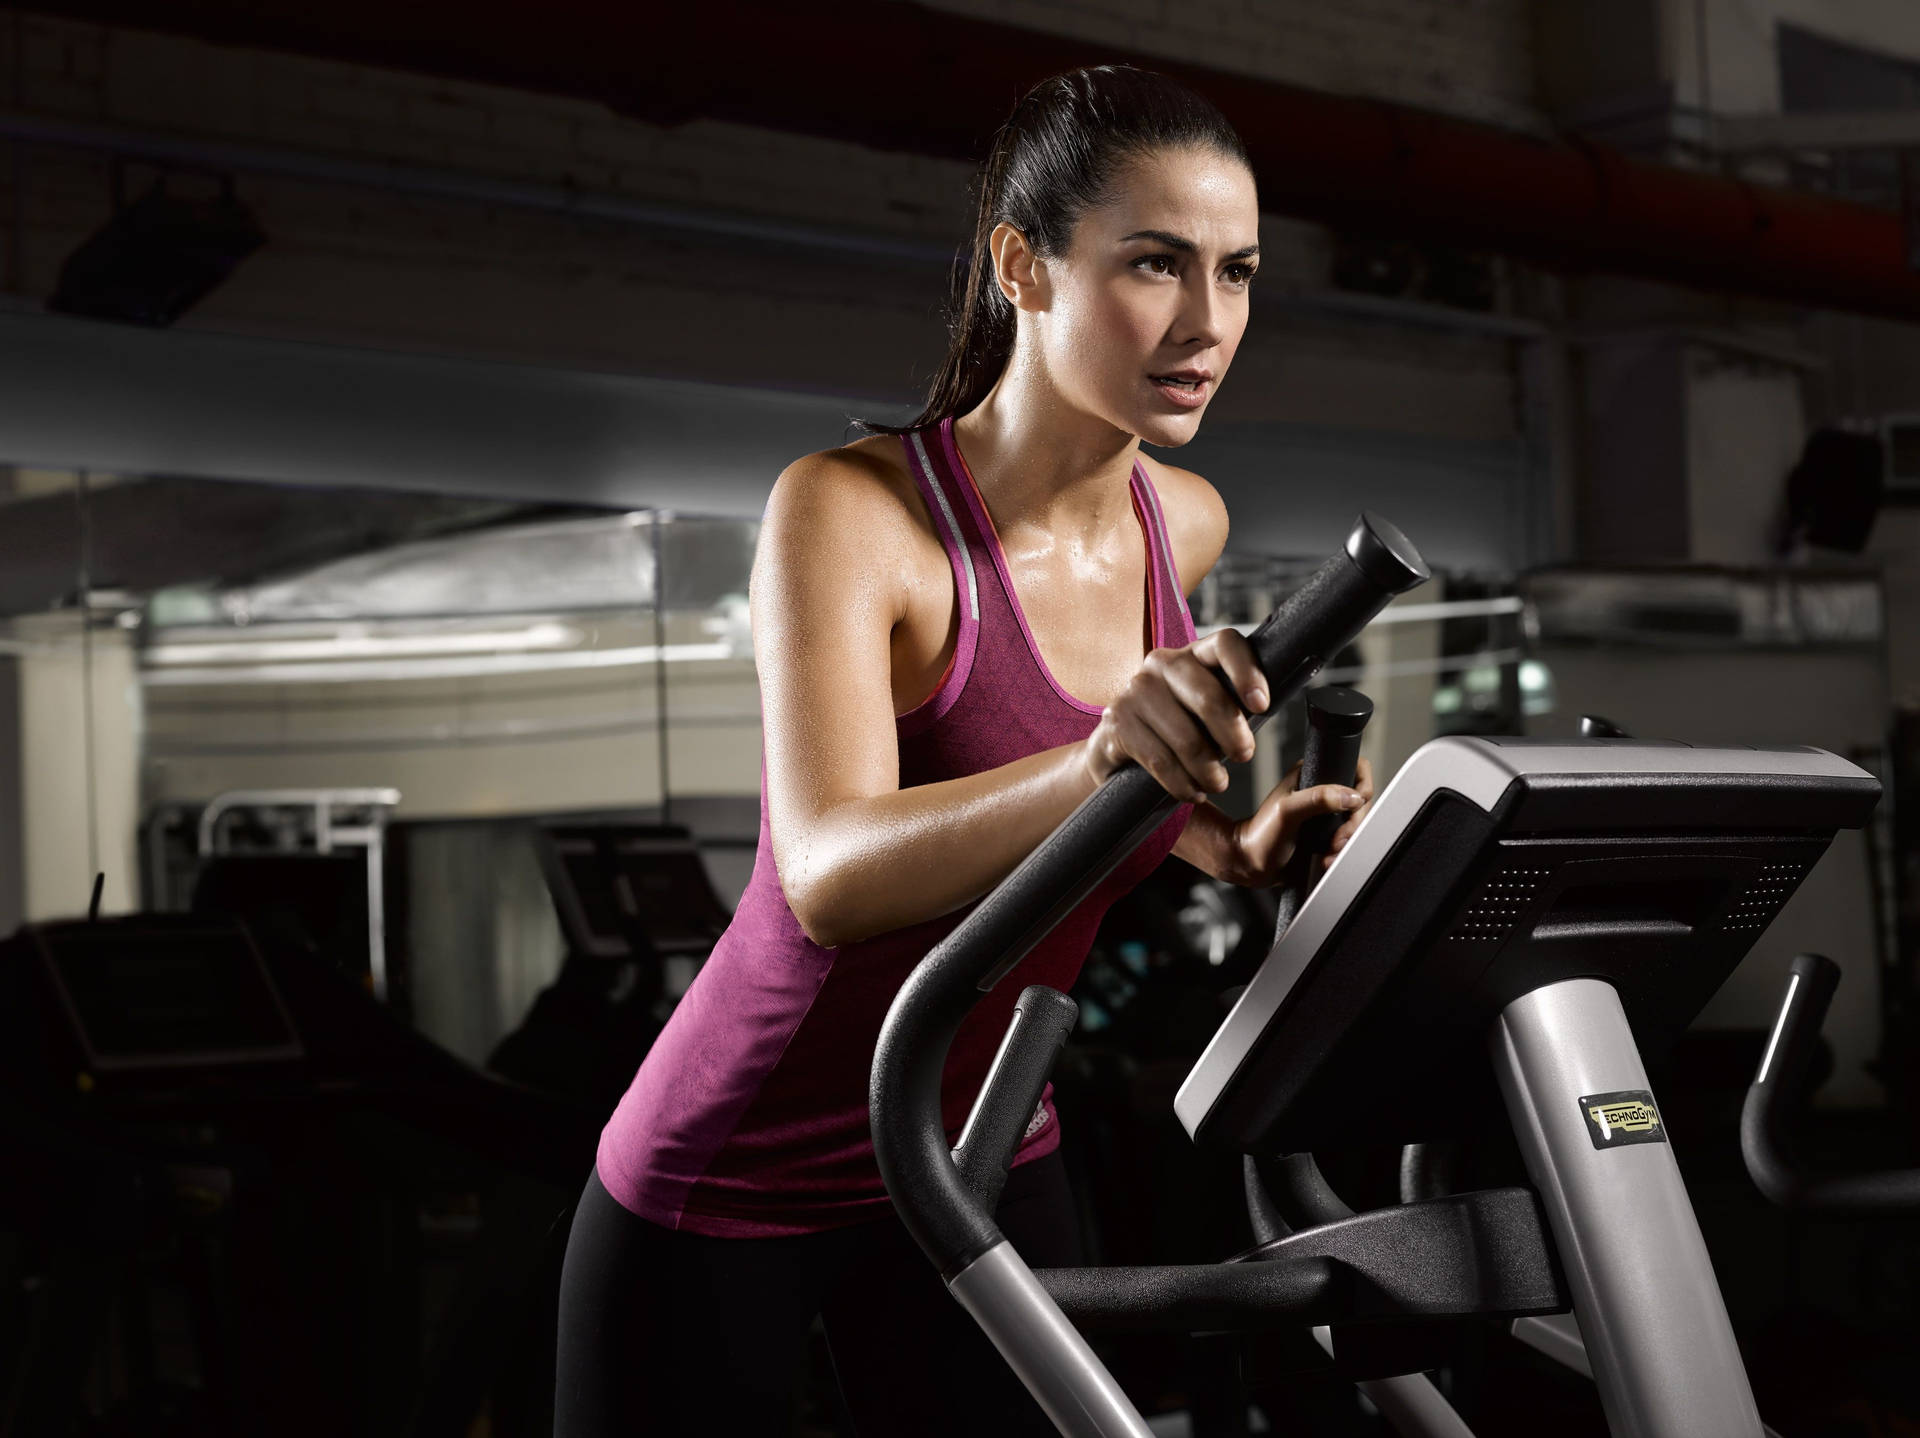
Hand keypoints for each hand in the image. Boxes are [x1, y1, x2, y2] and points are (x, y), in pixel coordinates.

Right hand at [1082, 629, 1267, 800]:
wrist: (1118, 744)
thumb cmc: (1175, 725)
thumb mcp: (1204, 707)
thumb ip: (1231, 702)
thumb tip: (1262, 710)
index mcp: (1192, 654)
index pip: (1226, 644)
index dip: (1247, 672)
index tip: (1261, 706)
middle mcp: (1161, 664)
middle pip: (1209, 697)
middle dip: (1233, 735)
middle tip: (1244, 756)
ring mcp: (1135, 691)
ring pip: (1186, 739)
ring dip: (1209, 771)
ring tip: (1216, 783)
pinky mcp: (1118, 722)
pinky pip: (1161, 761)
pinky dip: (1182, 784)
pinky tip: (1190, 791)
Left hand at [1227, 756, 1374, 887]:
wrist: (1251, 865)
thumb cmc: (1260, 835)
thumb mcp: (1287, 811)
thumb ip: (1318, 799)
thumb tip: (1351, 796)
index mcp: (1312, 775)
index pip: (1355, 769)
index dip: (1361, 788)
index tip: (1353, 808)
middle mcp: (1322, 793)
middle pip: (1360, 802)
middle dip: (1353, 824)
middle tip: (1336, 840)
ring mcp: (1326, 815)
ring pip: (1357, 823)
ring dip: (1349, 841)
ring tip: (1329, 852)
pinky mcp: (1326, 835)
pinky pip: (1348, 841)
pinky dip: (1343, 851)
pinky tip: (1327, 858)